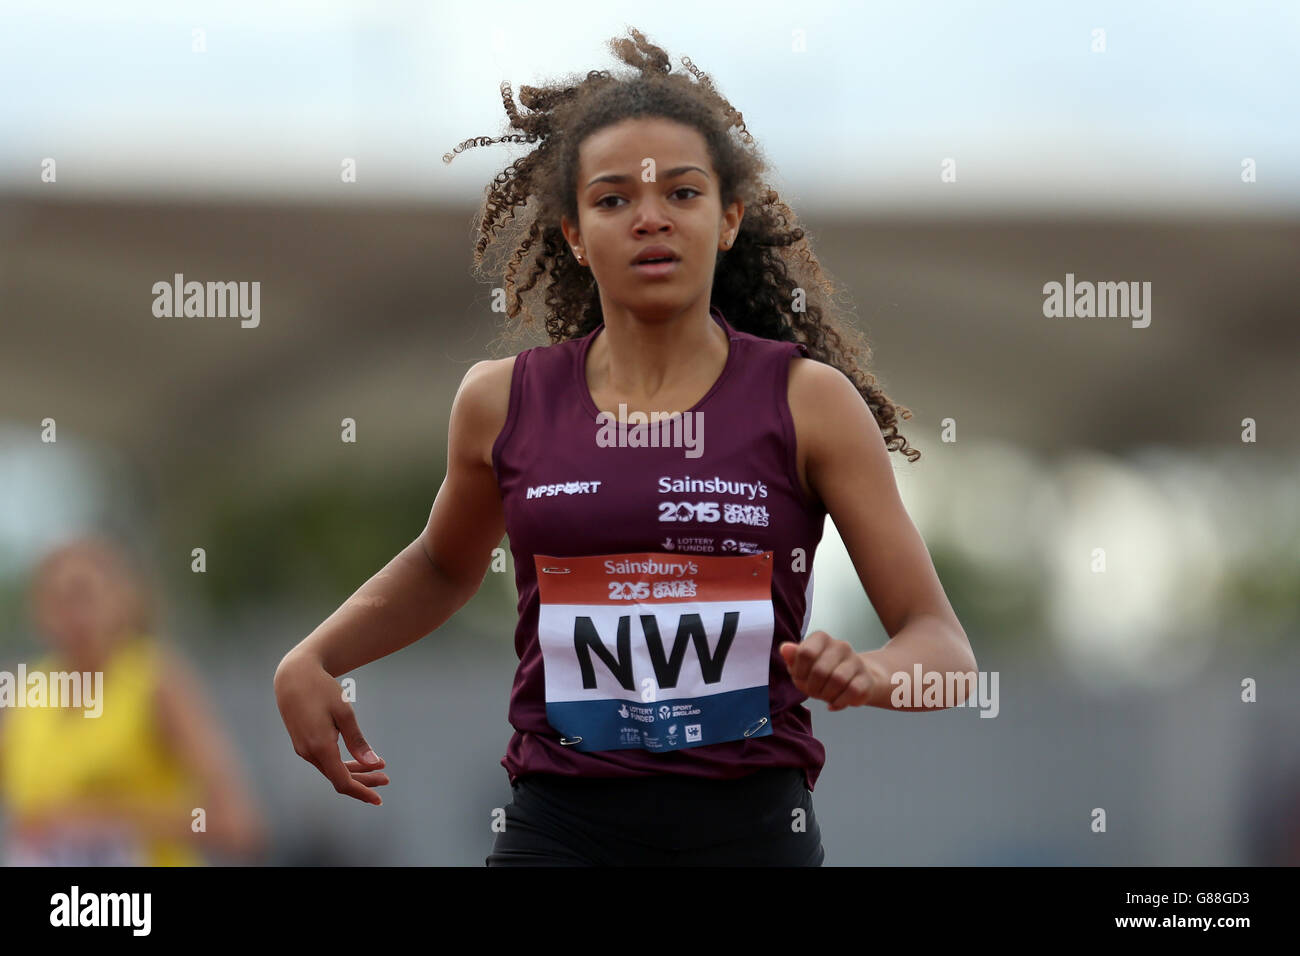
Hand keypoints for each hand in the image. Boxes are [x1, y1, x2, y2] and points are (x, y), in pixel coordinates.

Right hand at [274, 650, 389, 804]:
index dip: (362, 792)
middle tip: (386, 779)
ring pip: (331, 769)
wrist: (293, 675)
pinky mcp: (303, 743)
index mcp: (320, 747)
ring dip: (354, 772)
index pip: (342, 781)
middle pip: (338, 778)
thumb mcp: (344, 712)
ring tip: (378, 768)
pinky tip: (357, 759)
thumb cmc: (321, 690)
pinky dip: (342, 763)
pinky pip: (325, 760)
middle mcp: (308, 752)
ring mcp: (303, 749)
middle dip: (363, 781)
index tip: (379, 798)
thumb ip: (357, 741)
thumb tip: (372, 763)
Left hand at [778, 630, 879, 710]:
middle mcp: (841, 645)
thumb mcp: (802, 666)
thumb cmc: (823, 673)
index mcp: (821, 638)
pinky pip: (852, 692)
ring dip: (827, 695)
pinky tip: (837, 701)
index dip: (800, 671)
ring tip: (826, 695)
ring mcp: (856, 661)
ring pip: (838, 680)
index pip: (806, 653)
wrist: (853, 681)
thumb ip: (792, 658)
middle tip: (814, 691)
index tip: (801, 677)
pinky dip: (840, 701)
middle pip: (820, 670)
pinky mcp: (867, 678)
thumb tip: (785, 648)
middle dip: (813, 687)